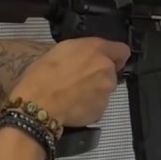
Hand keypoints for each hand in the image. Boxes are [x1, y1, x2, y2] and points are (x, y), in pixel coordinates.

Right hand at [11, 38, 130, 127]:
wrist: (39, 102)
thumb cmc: (43, 73)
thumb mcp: (62, 49)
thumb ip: (84, 50)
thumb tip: (89, 56)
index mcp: (97, 49)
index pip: (122, 51)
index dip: (115, 56)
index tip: (105, 60)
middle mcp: (107, 69)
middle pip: (111, 72)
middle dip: (99, 75)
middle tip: (78, 79)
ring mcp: (106, 91)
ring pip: (104, 89)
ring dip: (94, 91)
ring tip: (73, 94)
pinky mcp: (101, 110)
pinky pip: (97, 106)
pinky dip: (89, 106)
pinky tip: (73, 105)